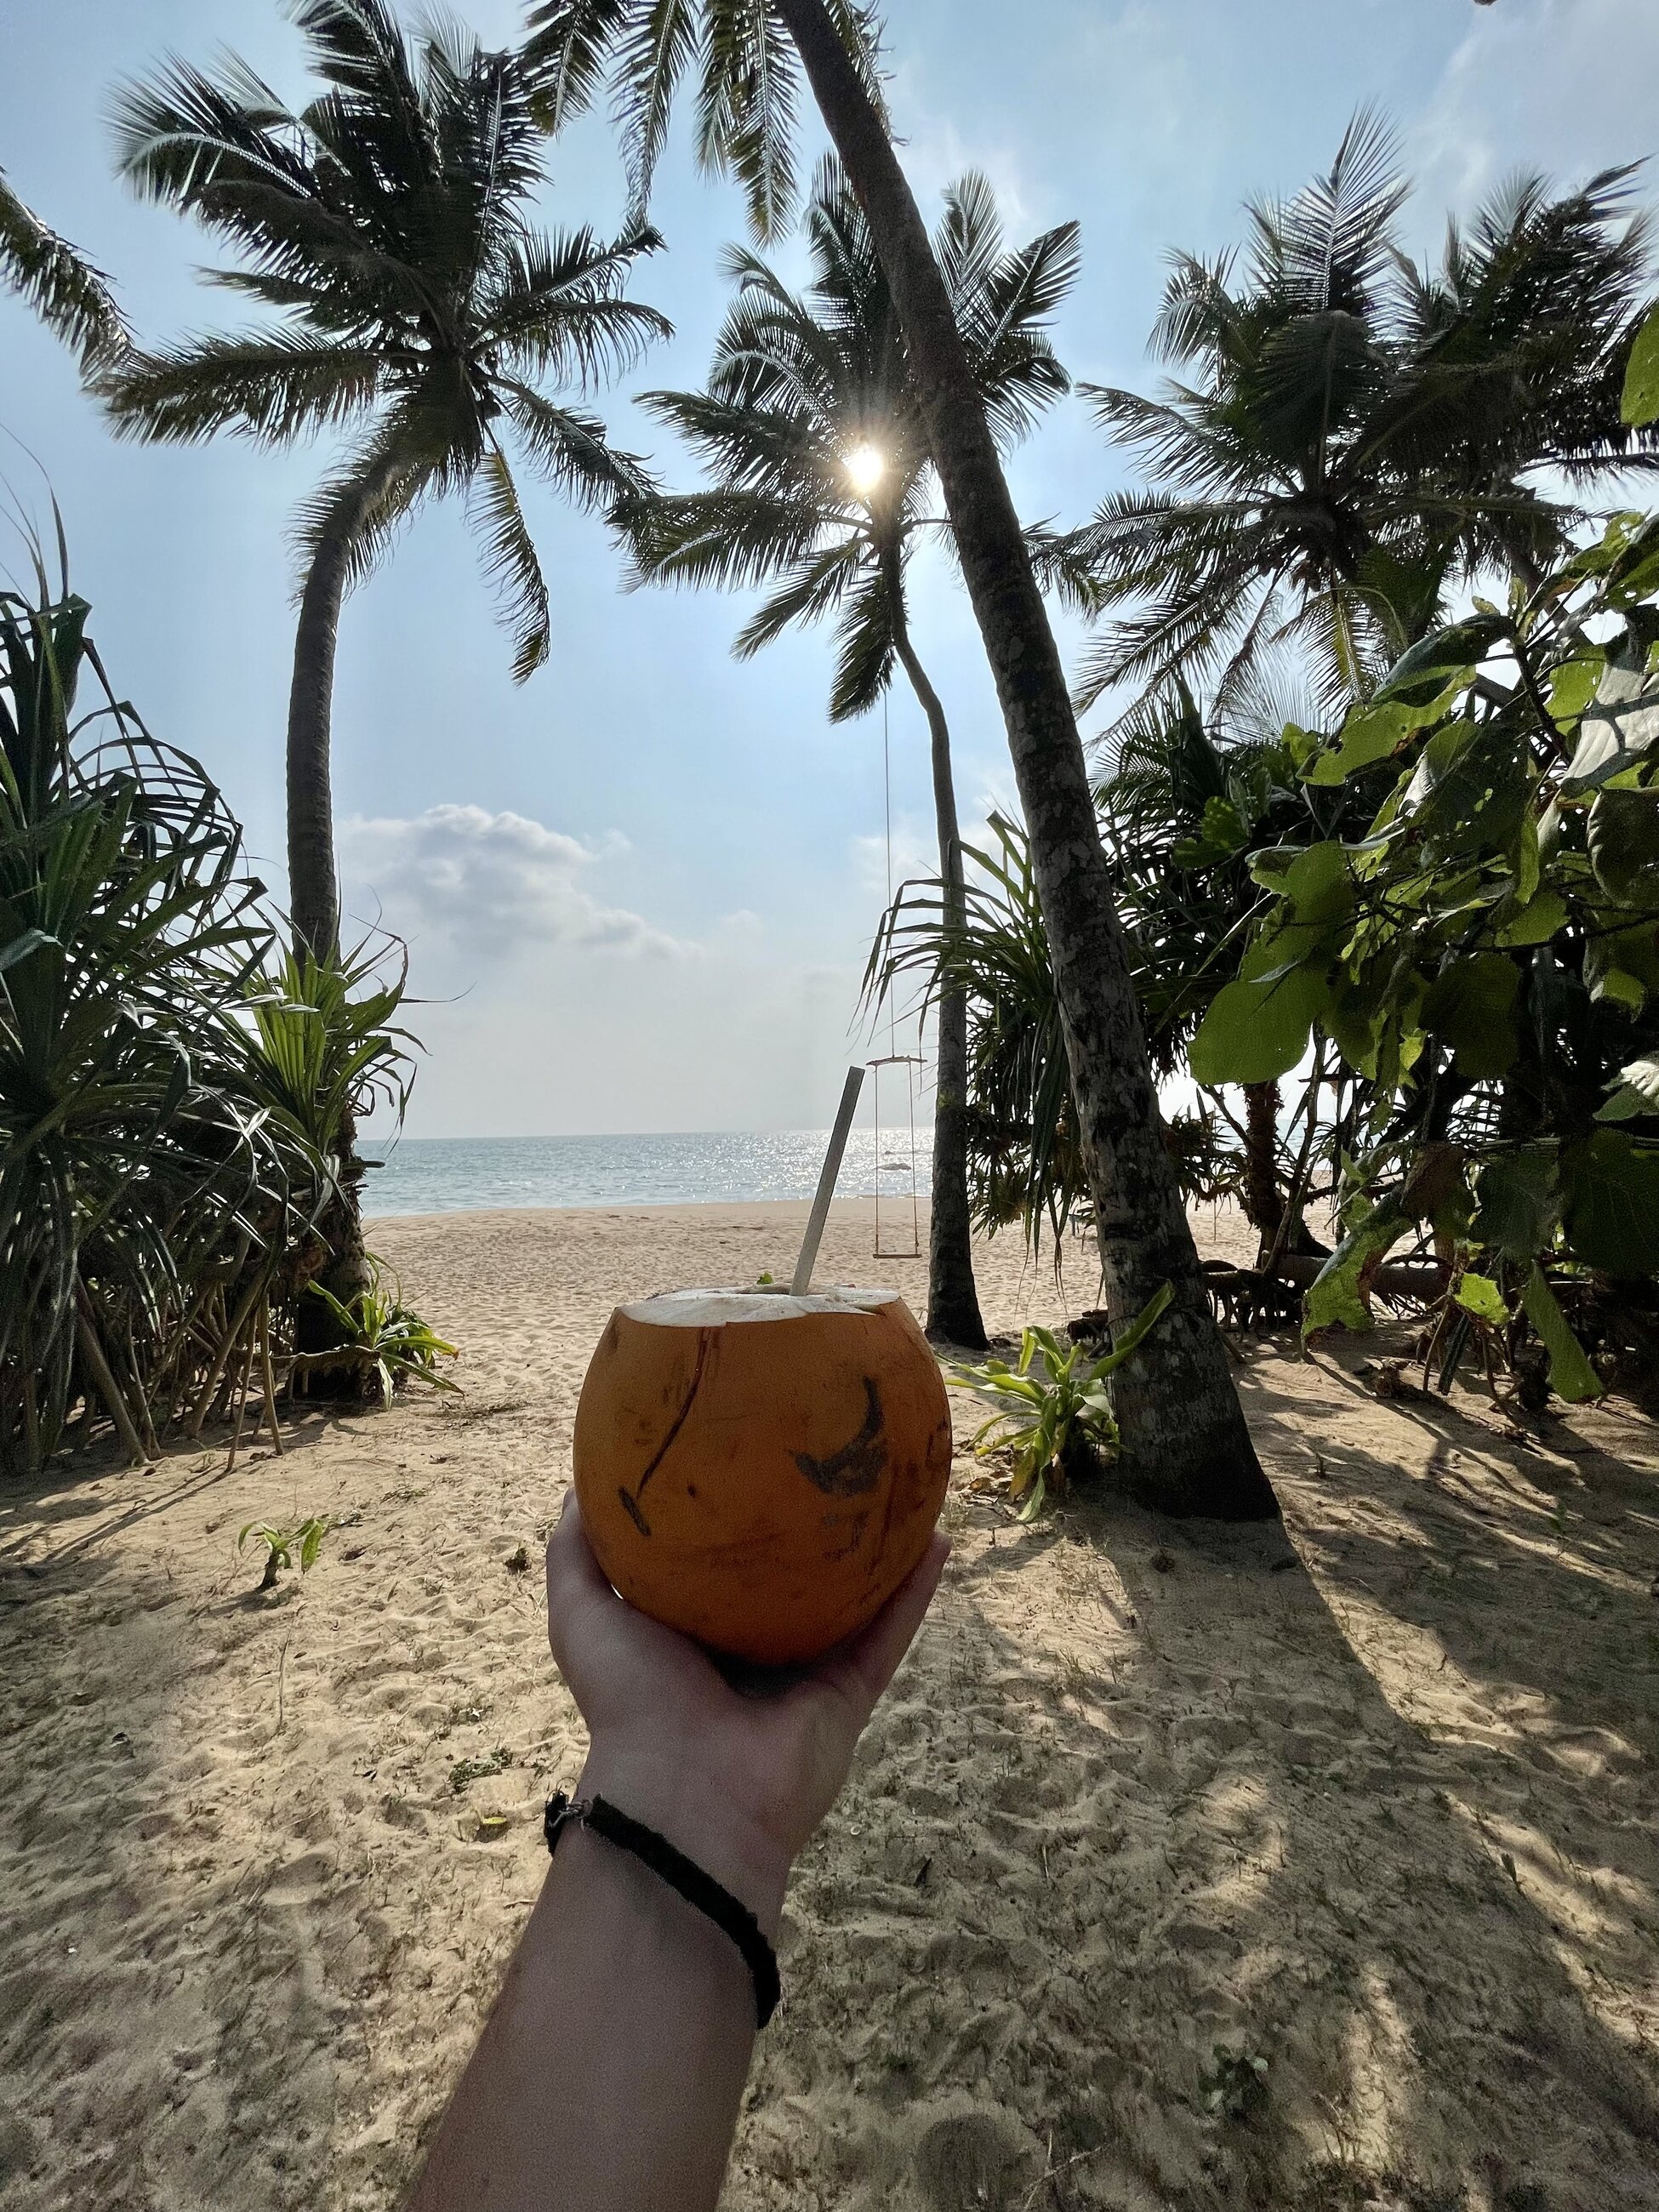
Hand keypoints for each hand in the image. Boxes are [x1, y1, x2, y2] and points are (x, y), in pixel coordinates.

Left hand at [545, 1495, 948, 1936]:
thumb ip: (578, 1551)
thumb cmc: (630, 1699)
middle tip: (835, 1455)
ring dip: (879, 1549)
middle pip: (794, 1577)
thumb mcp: (582, 1612)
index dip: (733, 1512)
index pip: (719, 1562)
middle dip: (814, 1526)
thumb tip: (582, 1481)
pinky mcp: (849, 1693)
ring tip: (901, 1485)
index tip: (751, 1447)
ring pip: (855, 1599)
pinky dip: (916, 1588)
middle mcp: (753, 1648)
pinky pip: (890, 1631)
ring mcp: (806, 1672)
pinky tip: (937, 1535)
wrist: (687, 1794)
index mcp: (694, 1630)